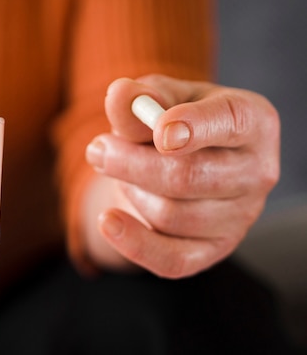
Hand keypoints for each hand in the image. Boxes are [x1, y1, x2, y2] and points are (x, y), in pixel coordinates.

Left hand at [84, 75, 279, 277]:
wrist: (179, 163)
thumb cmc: (174, 123)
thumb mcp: (159, 101)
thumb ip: (140, 98)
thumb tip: (119, 95)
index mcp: (252, 121)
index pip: (229, 123)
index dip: (193, 128)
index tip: (159, 131)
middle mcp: (257, 172)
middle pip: (188, 177)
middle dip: (132, 164)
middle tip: (97, 149)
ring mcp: (239, 218)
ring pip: (169, 214)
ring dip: (130, 191)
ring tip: (120, 173)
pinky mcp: (213, 251)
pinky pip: (171, 259)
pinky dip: (133, 243)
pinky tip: (107, 222)